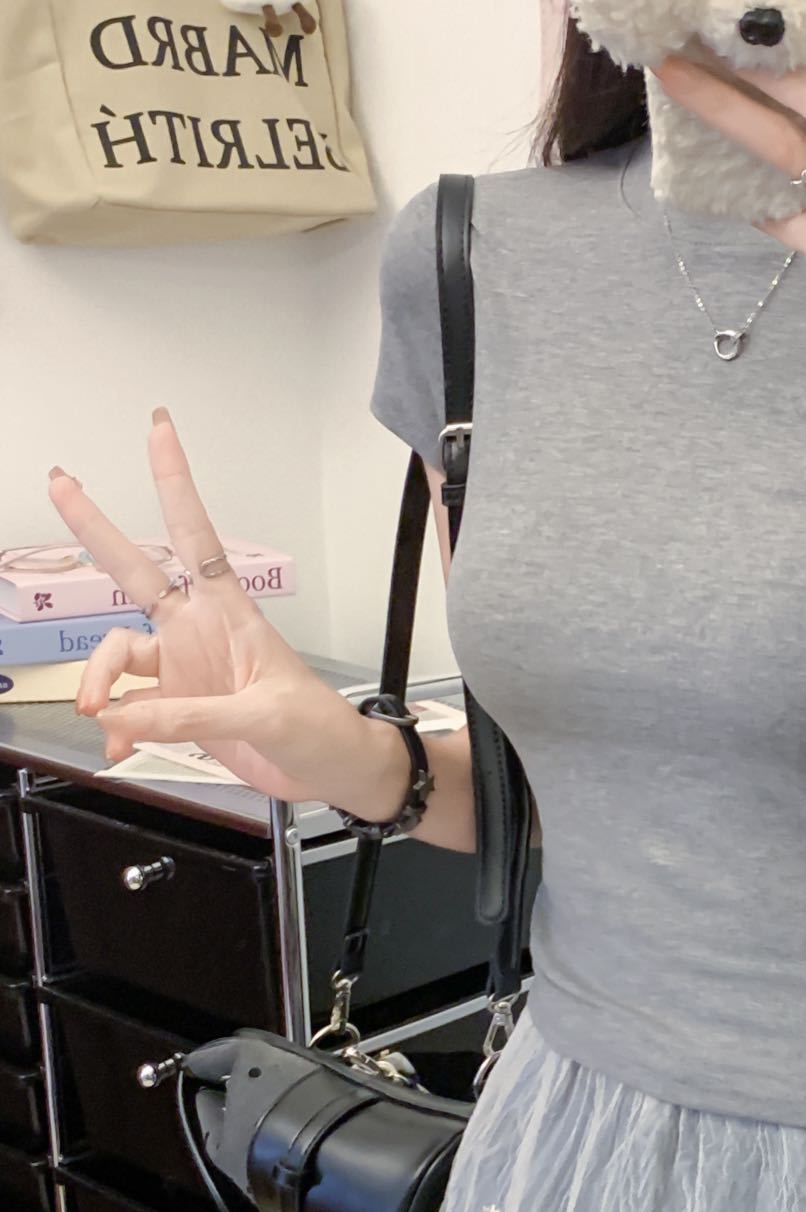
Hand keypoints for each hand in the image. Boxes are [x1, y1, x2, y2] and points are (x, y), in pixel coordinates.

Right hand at [48, 409, 371, 803]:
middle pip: (135, 573)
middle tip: (61, 482)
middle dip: (96, 528)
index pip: (196, 536)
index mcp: (229, 613)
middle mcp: (198, 633)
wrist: (332, 771)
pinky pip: (129, 713)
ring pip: (118, 657)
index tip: (160, 431)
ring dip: (99, 683)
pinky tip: (118, 746)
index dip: (176, 484)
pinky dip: (118, 729)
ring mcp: (186, 671)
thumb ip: (191, 716)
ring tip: (98, 712)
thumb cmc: (318, 728)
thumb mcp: (263, 715)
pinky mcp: (179, 711)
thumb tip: (122, 717)